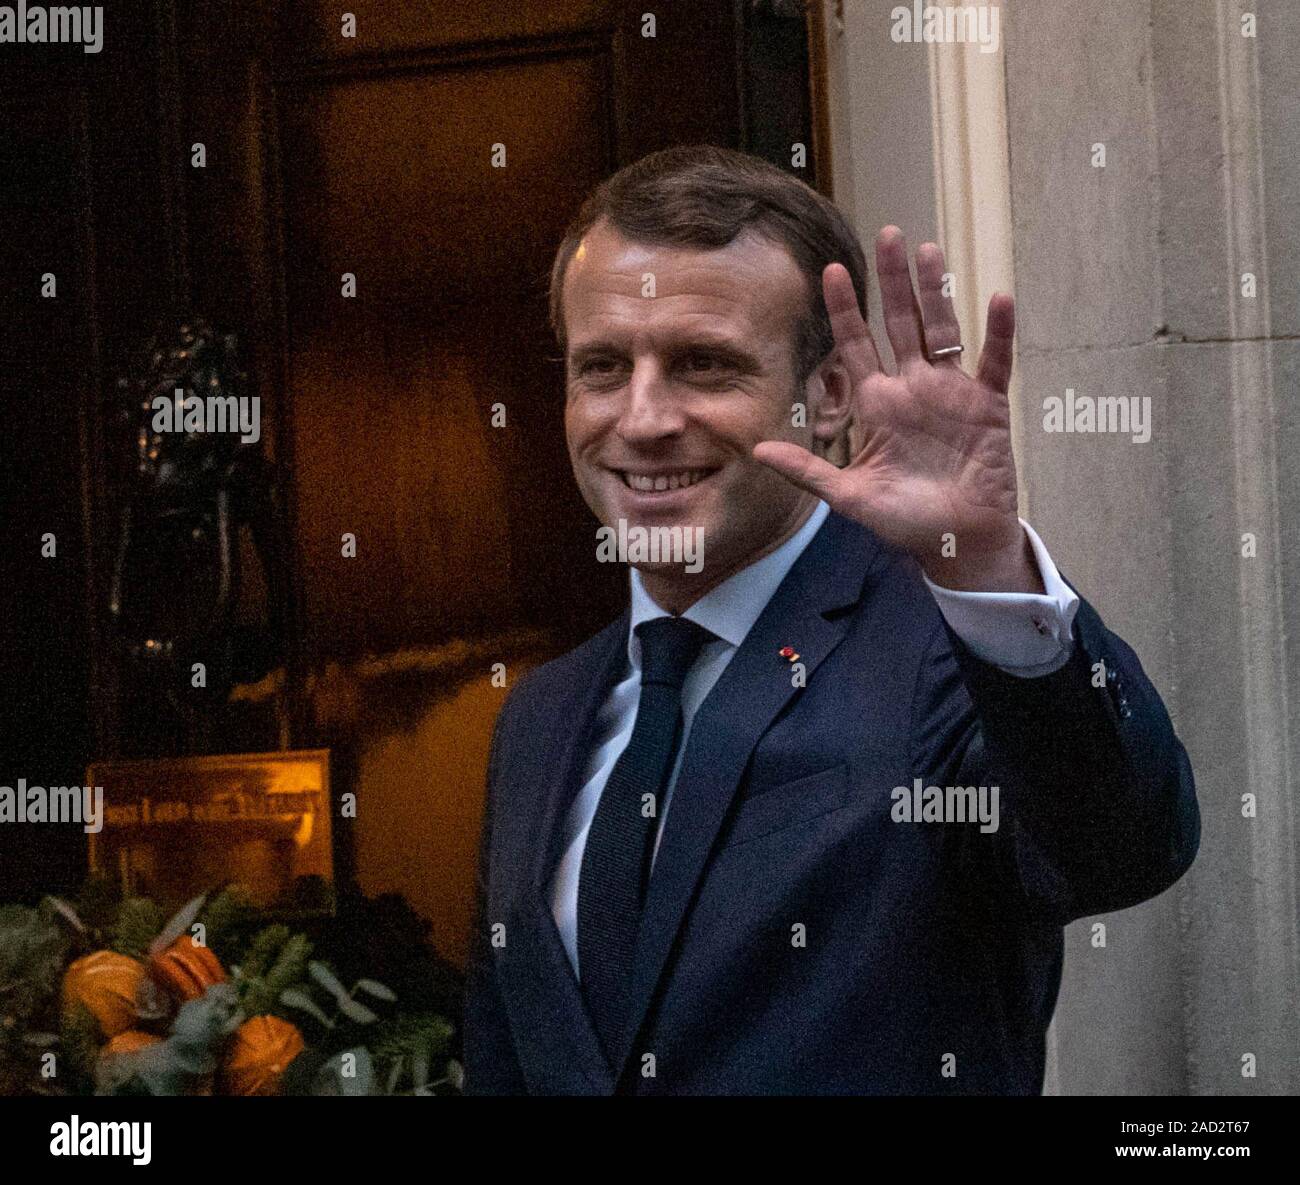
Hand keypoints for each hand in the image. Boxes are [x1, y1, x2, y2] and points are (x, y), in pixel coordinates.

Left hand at [753, 226, 1040, 592]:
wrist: (956, 542)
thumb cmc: (904, 522)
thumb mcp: (849, 496)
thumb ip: (807, 470)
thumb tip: (756, 451)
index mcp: (878, 405)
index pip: (856, 346)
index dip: (844, 310)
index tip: (828, 271)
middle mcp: (912, 389)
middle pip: (900, 323)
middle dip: (892, 281)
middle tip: (887, 235)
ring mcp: (951, 393)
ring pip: (943, 329)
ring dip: (937, 292)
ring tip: (929, 251)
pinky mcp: (988, 405)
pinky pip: (993, 362)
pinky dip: (998, 333)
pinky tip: (998, 299)